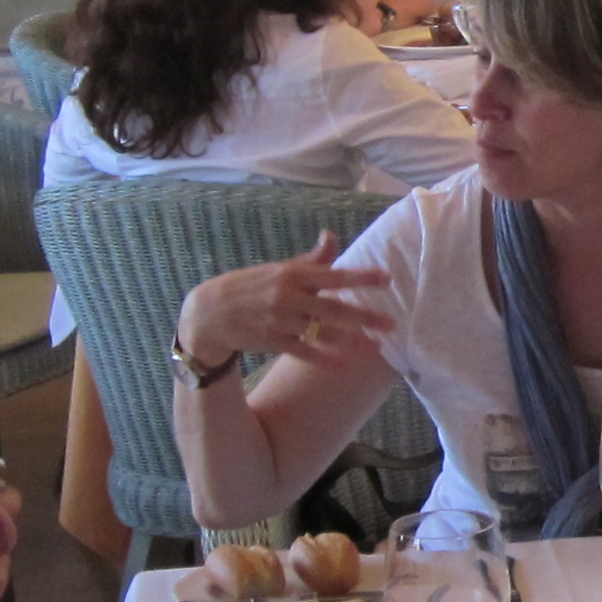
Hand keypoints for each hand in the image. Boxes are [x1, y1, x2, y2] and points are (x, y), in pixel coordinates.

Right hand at [174, 240, 393, 375]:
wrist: (210, 313)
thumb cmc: (251, 287)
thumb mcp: (279, 269)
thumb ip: (311, 260)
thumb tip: (331, 236)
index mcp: (292, 274)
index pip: (333, 274)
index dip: (361, 277)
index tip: (387, 280)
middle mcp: (288, 297)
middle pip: (334, 308)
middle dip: (364, 317)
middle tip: (391, 323)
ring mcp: (280, 321)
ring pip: (322, 332)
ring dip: (351, 341)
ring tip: (376, 346)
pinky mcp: (272, 342)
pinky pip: (305, 352)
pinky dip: (324, 359)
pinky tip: (345, 366)